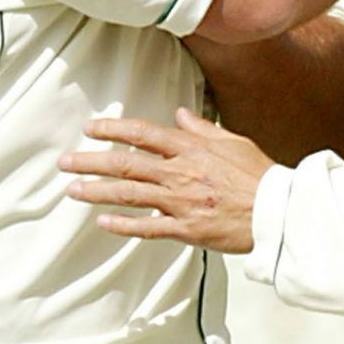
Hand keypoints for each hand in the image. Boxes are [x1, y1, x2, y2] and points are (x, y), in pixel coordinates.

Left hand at [58, 107, 274, 252]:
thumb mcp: (231, 141)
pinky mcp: (186, 229)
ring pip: (129, 194)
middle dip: (91, 162)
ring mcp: (180, 202)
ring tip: (72, 190)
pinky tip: (102, 223)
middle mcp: (180, 172)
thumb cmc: (258, 174)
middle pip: (126, 163)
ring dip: (97, 191)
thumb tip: (180, 115)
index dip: (113, 129)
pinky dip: (123, 225)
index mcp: (190, 148)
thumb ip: (202, 129)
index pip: (142, 133)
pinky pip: (148, 227)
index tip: (90, 129)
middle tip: (65, 163)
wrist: (278, 211)